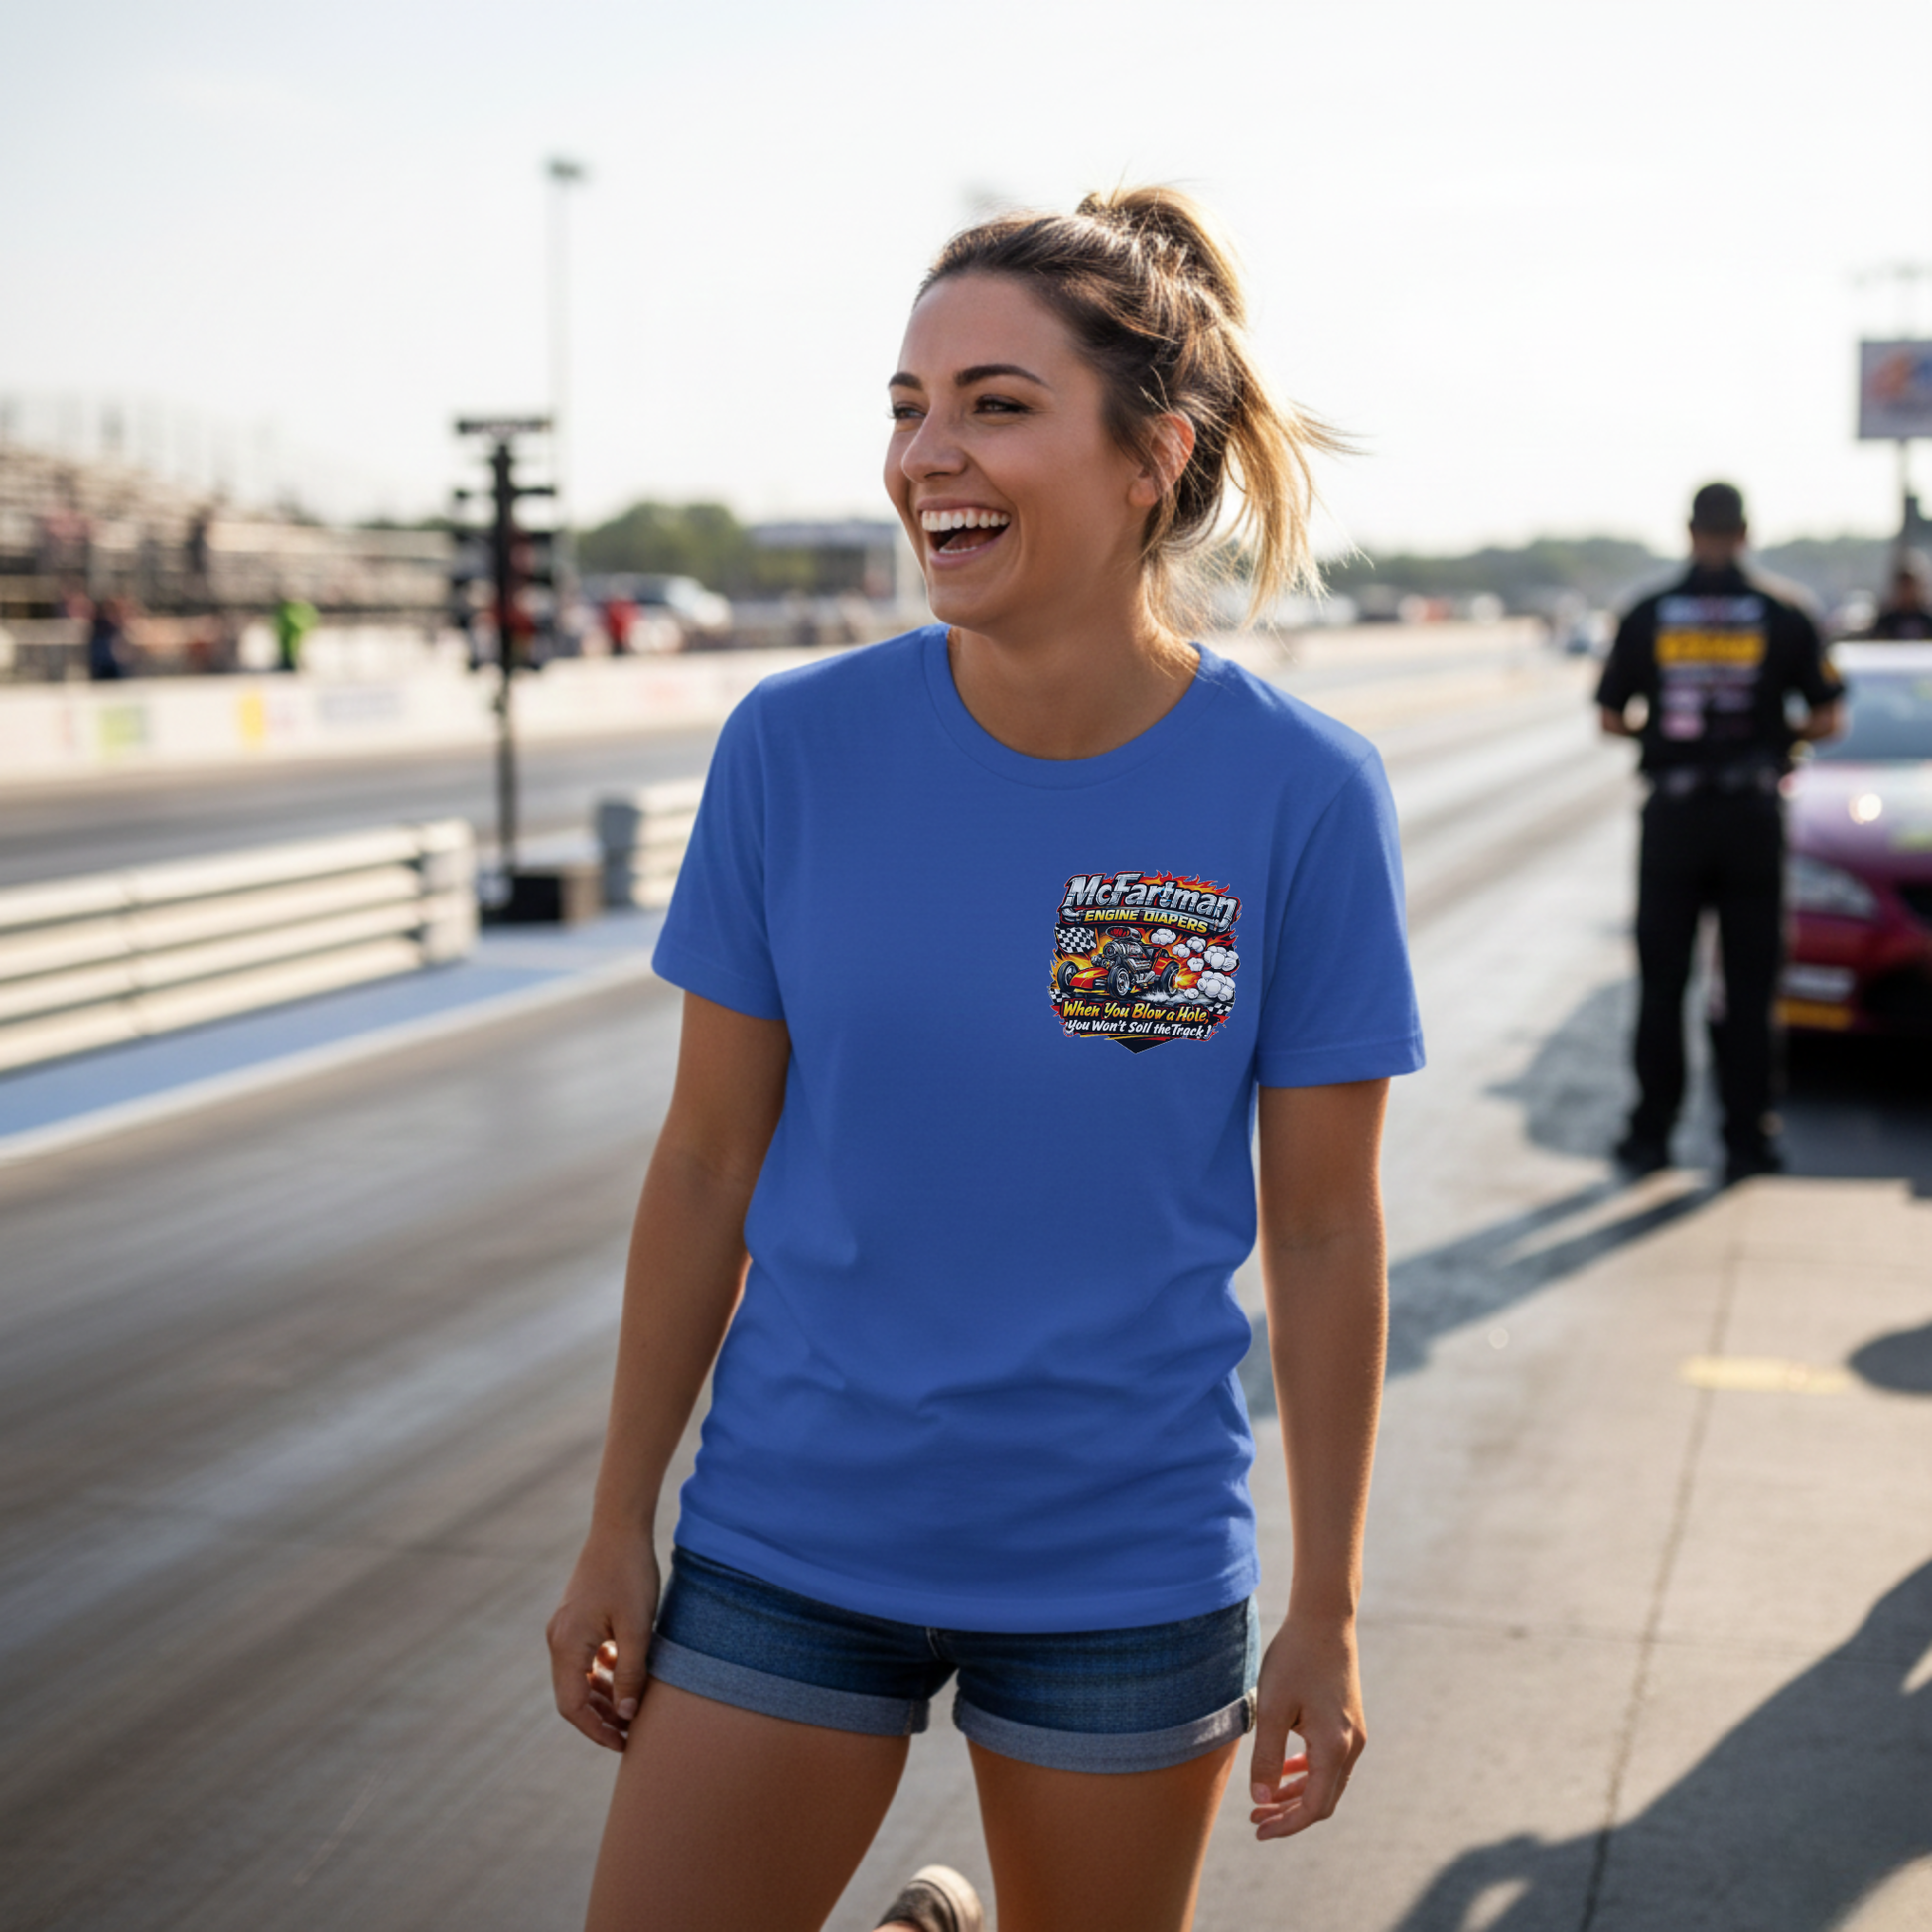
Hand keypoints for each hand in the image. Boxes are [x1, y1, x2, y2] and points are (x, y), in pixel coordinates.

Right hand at [546, 1531, 661, 1751]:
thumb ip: (631, 1673)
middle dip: (600, 1718)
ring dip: (603, 1696)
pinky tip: (627, 1674)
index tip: (622, 1745)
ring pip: (580, 1677)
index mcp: (567, 1645)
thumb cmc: (630, 1574)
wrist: (620, 1527)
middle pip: (573, 1694)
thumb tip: (627, 1715)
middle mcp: (559, 1639)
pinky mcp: (579, 1617)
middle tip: (631, 1733)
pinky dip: (603, 1673)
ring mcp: (567, 1627)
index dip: (595, 1731)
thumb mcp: (636, 1627)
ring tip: (632, 1711)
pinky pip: (586, 1657)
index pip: (572, 1706)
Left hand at [1247, 1611, 1364, 1839]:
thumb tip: (1261, 1799)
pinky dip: (1308, 1773)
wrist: (1324, 1620)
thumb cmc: (1294, 1659)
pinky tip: (1285, 1770)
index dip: (1286, 1824)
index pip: (1314, 1807)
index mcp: (1334, 1747)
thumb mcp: (1271, 1708)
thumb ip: (1267, 1757)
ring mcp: (1355, 1735)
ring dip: (1297, 1794)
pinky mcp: (1350, 1723)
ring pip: (1327, 1782)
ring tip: (1264, 1799)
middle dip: (1289, 1813)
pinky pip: (1330, 1762)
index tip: (1258, 1828)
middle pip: (1323, 1800)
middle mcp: (1352, 1747)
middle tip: (1255, 1817)